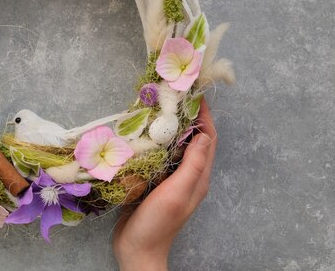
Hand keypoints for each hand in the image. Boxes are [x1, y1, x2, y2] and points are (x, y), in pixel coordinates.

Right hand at [112, 99, 217, 270]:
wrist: (137, 249)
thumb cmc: (158, 223)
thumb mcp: (177, 192)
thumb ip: (192, 165)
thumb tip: (203, 135)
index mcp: (198, 177)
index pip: (207, 139)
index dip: (204, 116)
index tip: (194, 93)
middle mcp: (188, 176)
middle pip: (194, 140)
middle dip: (188, 117)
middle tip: (174, 95)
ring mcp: (172, 180)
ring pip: (177, 147)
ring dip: (172, 127)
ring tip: (159, 108)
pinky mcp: (155, 183)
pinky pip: (160, 156)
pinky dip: (156, 141)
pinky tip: (143, 133)